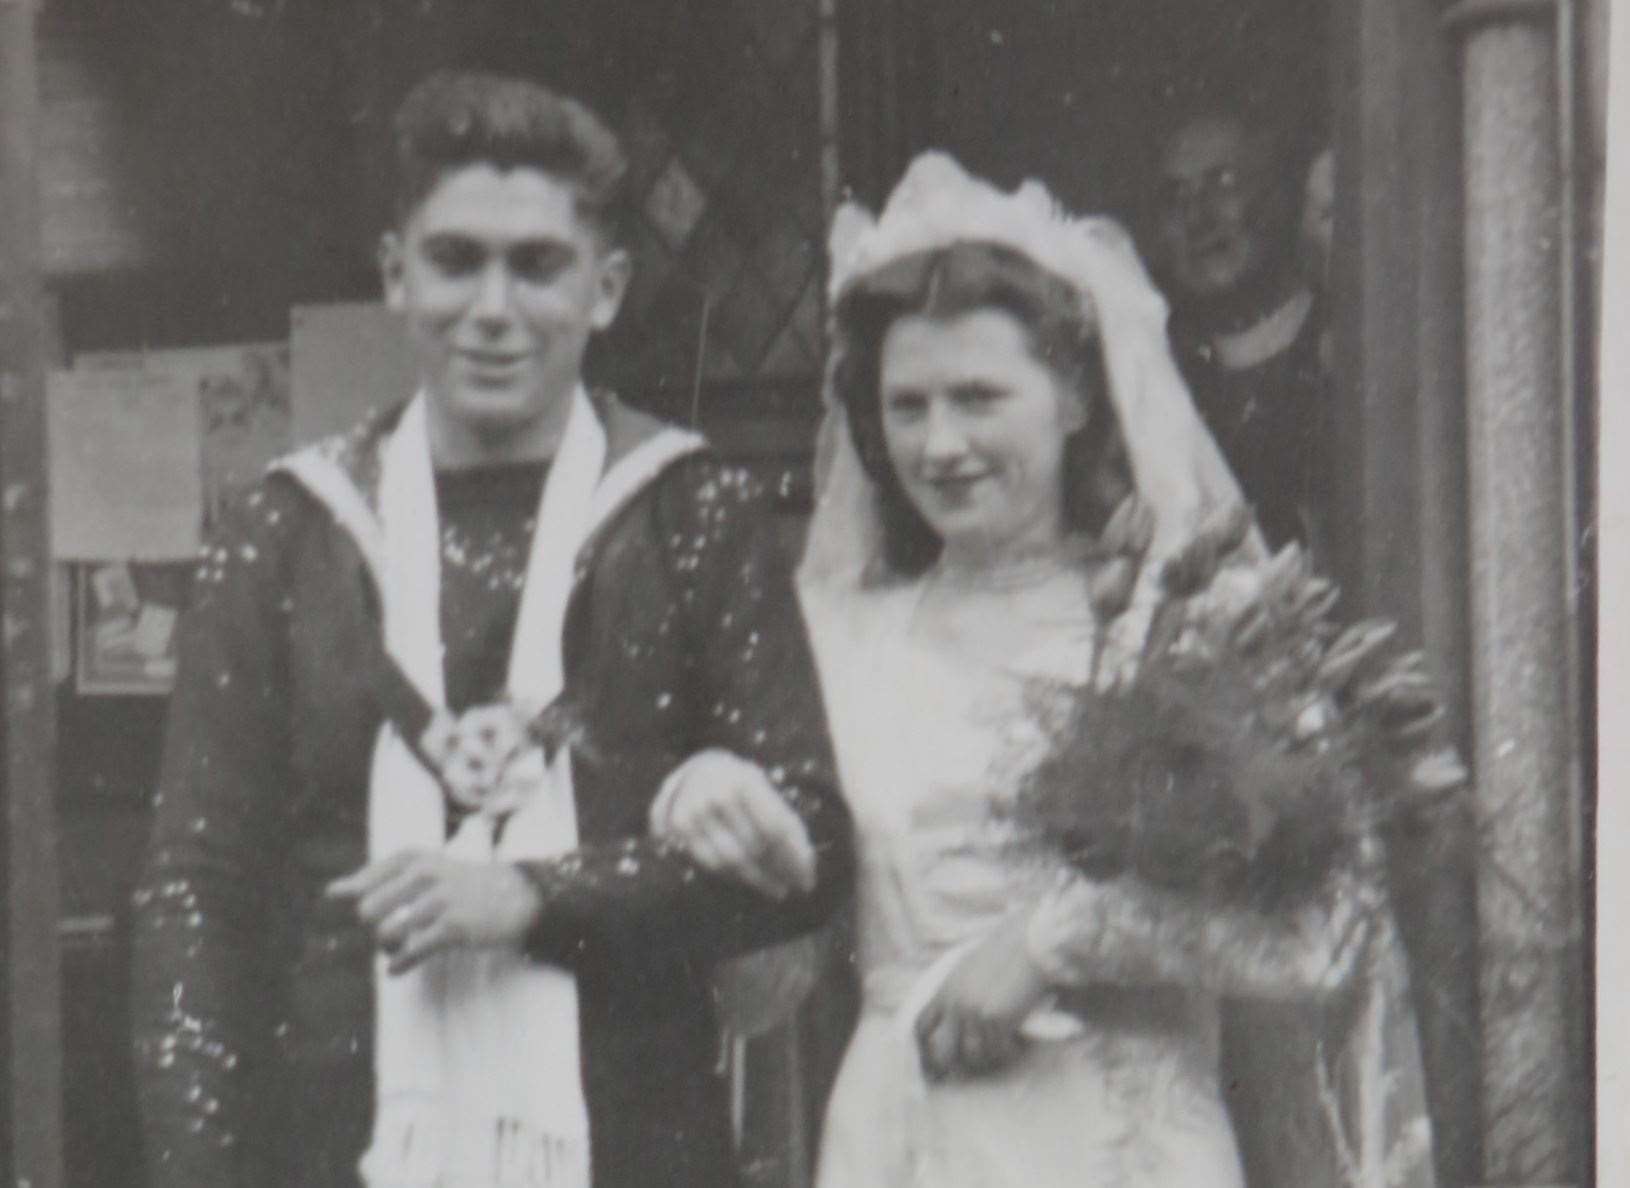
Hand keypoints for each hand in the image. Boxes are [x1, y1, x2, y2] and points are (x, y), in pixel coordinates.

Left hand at [326, 851, 542, 975]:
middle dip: (374, 927)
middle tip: (389, 932)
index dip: (356, 898)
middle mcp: (425, 874)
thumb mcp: (424, 868)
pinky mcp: (453, 927)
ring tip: (398, 949)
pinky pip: (412, 952)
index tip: (352, 906)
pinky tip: (397, 968)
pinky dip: (399, 965)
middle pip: (369, 910)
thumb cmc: (461, 884)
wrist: (515, 895)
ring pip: (388, 933)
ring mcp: (440, 900)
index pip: (366, 881)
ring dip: (388, 948)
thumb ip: (378, 878)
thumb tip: (330, 891)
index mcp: (415, 858)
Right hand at [650, 749, 815, 899]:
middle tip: (794, 886)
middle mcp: (718, 794)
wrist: (699, 772)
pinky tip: (751, 881)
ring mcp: (696, 811)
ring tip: (777, 889)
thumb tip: (806, 869)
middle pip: (755, 846)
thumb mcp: (768, 795)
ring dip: (759, 880)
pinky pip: (712, 863)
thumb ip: (787, 825)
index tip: (807, 880)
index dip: (792, 858)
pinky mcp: (681, 827)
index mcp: (747, 781)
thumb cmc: (745, 789)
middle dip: (779, 871)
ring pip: (733, 860)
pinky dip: (735, 877)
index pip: (775, 827)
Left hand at [915, 916, 1050, 1080]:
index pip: (922, 1026)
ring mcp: (975, 1013)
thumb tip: (952, 1020)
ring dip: (987, 1057)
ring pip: (973, 1054)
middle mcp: (956, 1004)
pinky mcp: (998, 1019)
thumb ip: (955, 994)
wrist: (1027, 945)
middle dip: (947, 1065)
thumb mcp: (967, 971)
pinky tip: (1018, 1044)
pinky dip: (1008, 1050)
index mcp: (945, 991)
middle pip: (942, 1049)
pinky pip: (999, 1049)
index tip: (928, 1062)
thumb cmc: (1002, 956)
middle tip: (958, 1074)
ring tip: (1000, 1050)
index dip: (921, 1047)